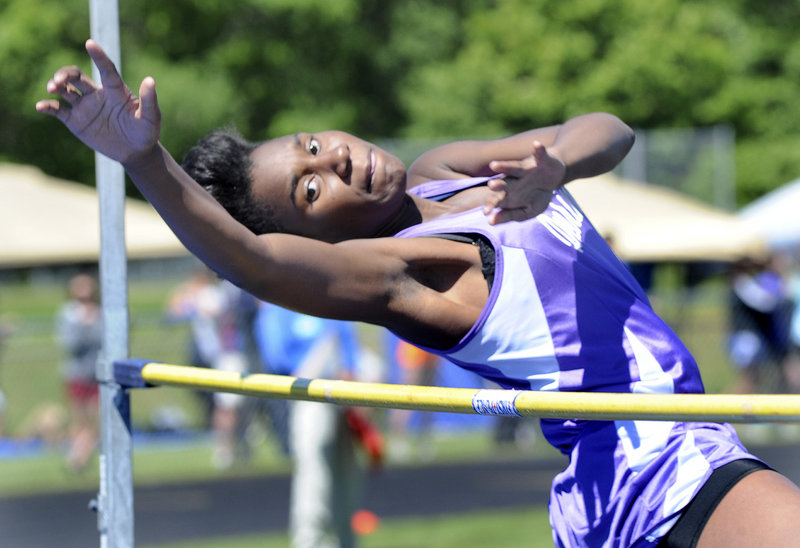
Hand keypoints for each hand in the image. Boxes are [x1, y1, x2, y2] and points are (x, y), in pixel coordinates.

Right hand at [36, 39, 160, 164]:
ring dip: (56, 85)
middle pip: (77, 76)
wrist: (135, 152)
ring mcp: (85, 107)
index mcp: (115, 91)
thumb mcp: (151, 118)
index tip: (90, 43)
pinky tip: (40, 106)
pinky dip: (47, 106)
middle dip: (65, 74)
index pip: (106, 69)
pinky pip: (58, 110)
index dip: (99, 56)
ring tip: (52, 89)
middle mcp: (97, 95)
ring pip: (65, 89)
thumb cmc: (146, 133)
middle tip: (59, 81)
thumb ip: (149, 100)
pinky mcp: (76, 121)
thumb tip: (150, 80)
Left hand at [483, 140, 565, 223]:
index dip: (493, 203)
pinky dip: (539, 149)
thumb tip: (490, 222)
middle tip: (490, 186)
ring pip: (515, 167)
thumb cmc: (536, 195)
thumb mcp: (526, 211)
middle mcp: (516, 179)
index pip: (499, 198)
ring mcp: (528, 169)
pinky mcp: (542, 159)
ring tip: (493, 165)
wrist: (554, 176)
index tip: (485, 212)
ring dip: (505, 166)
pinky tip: (536, 144)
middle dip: (498, 184)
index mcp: (511, 191)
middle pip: (505, 182)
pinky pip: (540, 153)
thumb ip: (509, 215)